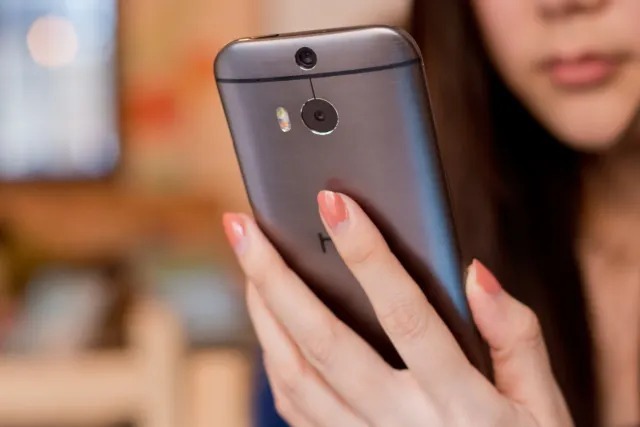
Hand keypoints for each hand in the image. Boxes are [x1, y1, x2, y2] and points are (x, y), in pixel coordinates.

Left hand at [223, 191, 572, 426]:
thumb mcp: (542, 404)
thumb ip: (516, 337)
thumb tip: (476, 274)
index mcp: (458, 402)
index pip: (404, 314)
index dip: (367, 254)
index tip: (334, 202)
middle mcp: (400, 422)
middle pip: (324, 341)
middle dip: (277, 277)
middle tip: (243, 225)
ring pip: (295, 374)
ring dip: (264, 313)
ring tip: (248, 262)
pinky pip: (293, 405)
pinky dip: (273, 358)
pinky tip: (269, 321)